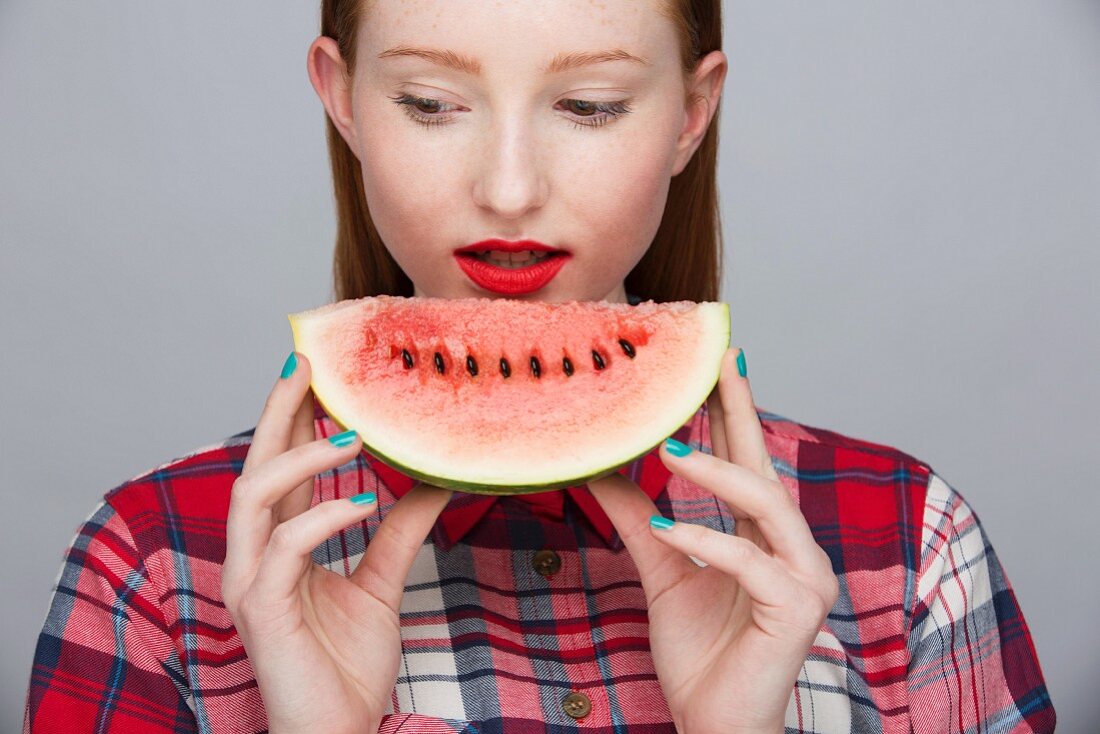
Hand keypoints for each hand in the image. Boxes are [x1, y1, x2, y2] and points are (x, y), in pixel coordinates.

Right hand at [221, 352, 452, 733]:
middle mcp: (257, 555)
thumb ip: (399, 531)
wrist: (340, 733)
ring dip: (301, 456)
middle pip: (255, 465)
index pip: (281, 467)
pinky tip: (364, 502)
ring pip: (255, 496)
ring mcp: (252, 581)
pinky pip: (286, 548)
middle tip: (308, 362)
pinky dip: (324, 518)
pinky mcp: (260, 610)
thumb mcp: (382, 583)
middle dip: (278, 410)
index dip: (293, 417)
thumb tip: (436, 479)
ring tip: (351, 432)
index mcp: (281, 545)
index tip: (318, 370)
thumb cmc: (346, 666)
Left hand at [588, 348, 838, 733]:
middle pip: (765, 464)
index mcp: (766, 536)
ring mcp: (805, 578)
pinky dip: (706, 542)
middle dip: (741, 408)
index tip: (713, 361)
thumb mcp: (663, 572)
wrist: (713, 723)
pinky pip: (751, 562)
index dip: (730, 411)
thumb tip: (603, 468)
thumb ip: (641, 520)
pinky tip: (667, 528)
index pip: (746, 461)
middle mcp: (794, 548)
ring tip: (667, 447)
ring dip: (716, 472)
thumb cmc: (700, 653)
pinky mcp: (798, 609)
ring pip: (765, 504)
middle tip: (718, 357)